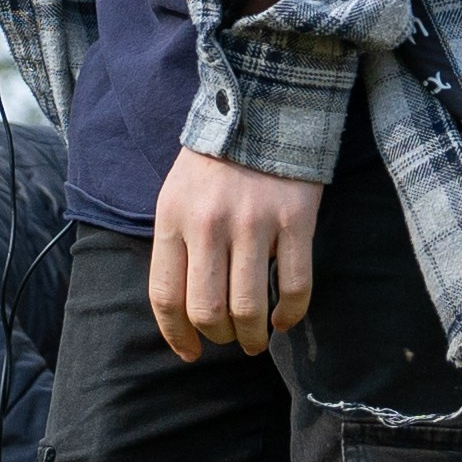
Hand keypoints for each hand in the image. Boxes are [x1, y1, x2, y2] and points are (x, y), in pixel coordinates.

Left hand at [149, 150, 322, 361]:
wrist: (262, 109)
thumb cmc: (214, 161)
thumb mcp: (176, 196)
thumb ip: (176, 246)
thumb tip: (182, 310)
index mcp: (174, 219)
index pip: (166, 296)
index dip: (176, 335)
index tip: (190, 352)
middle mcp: (210, 226)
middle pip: (207, 310)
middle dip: (218, 338)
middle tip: (228, 340)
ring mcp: (255, 224)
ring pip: (249, 308)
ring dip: (253, 336)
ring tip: (256, 340)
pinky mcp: (295, 221)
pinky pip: (294, 286)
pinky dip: (290, 314)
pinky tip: (285, 319)